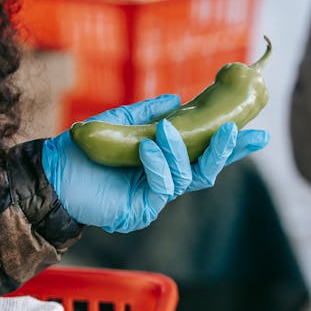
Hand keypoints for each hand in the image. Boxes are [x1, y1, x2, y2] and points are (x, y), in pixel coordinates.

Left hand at [42, 94, 268, 233]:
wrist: (53, 172)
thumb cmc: (82, 148)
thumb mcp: (120, 122)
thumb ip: (149, 113)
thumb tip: (178, 100)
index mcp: (161, 159)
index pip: (201, 152)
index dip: (230, 144)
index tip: (257, 130)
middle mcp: (163, 180)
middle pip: (206, 169)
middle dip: (226, 152)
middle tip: (238, 132)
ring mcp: (155, 197)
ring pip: (187, 177)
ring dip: (180, 152)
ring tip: (164, 131)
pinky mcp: (143, 210)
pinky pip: (163, 186)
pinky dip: (159, 164)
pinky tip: (149, 149)